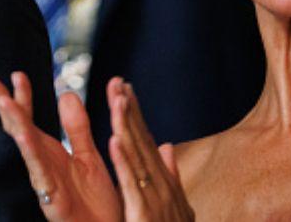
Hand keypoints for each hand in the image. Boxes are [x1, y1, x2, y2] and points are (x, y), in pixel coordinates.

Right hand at [0, 72, 120, 221]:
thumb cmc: (96, 204)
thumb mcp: (88, 156)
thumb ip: (77, 127)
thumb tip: (65, 93)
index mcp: (52, 153)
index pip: (31, 119)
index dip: (23, 97)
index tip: (17, 74)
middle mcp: (44, 164)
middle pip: (20, 129)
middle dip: (6, 105)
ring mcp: (45, 180)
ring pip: (25, 147)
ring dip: (14, 123)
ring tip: (3, 100)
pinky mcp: (52, 198)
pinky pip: (40, 172)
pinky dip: (31, 152)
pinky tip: (24, 135)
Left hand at [106, 79, 194, 221]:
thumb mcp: (176, 206)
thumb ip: (170, 175)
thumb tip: (167, 146)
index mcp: (164, 184)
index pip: (146, 141)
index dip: (136, 114)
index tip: (125, 88)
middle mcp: (162, 187)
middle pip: (142, 142)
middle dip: (130, 111)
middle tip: (118, 82)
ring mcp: (155, 200)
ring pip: (137, 157)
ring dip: (127, 127)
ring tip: (117, 100)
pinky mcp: (144, 214)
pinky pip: (131, 185)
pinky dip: (124, 162)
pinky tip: (114, 140)